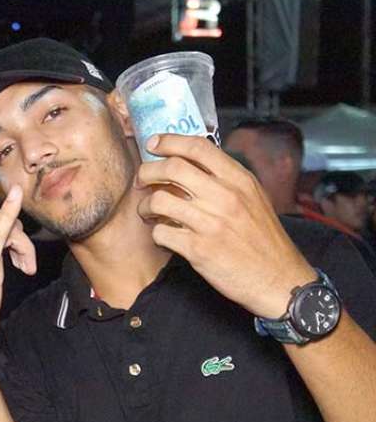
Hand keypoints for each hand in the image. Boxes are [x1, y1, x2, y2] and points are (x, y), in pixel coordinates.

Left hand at [136, 134, 315, 317]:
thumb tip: (193, 163)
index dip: (169, 141)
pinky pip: (161, 232)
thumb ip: (227, 180)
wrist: (278, 280)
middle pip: (172, 168)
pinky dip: (156, 233)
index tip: (153, 144)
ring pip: (159, 200)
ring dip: (145, 205)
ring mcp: (210, 223)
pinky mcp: (198, 249)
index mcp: (239, 180)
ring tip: (149, 212)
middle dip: (148, 171)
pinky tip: (163, 236)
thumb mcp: (254, 199)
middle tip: (142, 180)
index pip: (198, 147)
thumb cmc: (264, 240)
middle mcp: (224, 197)